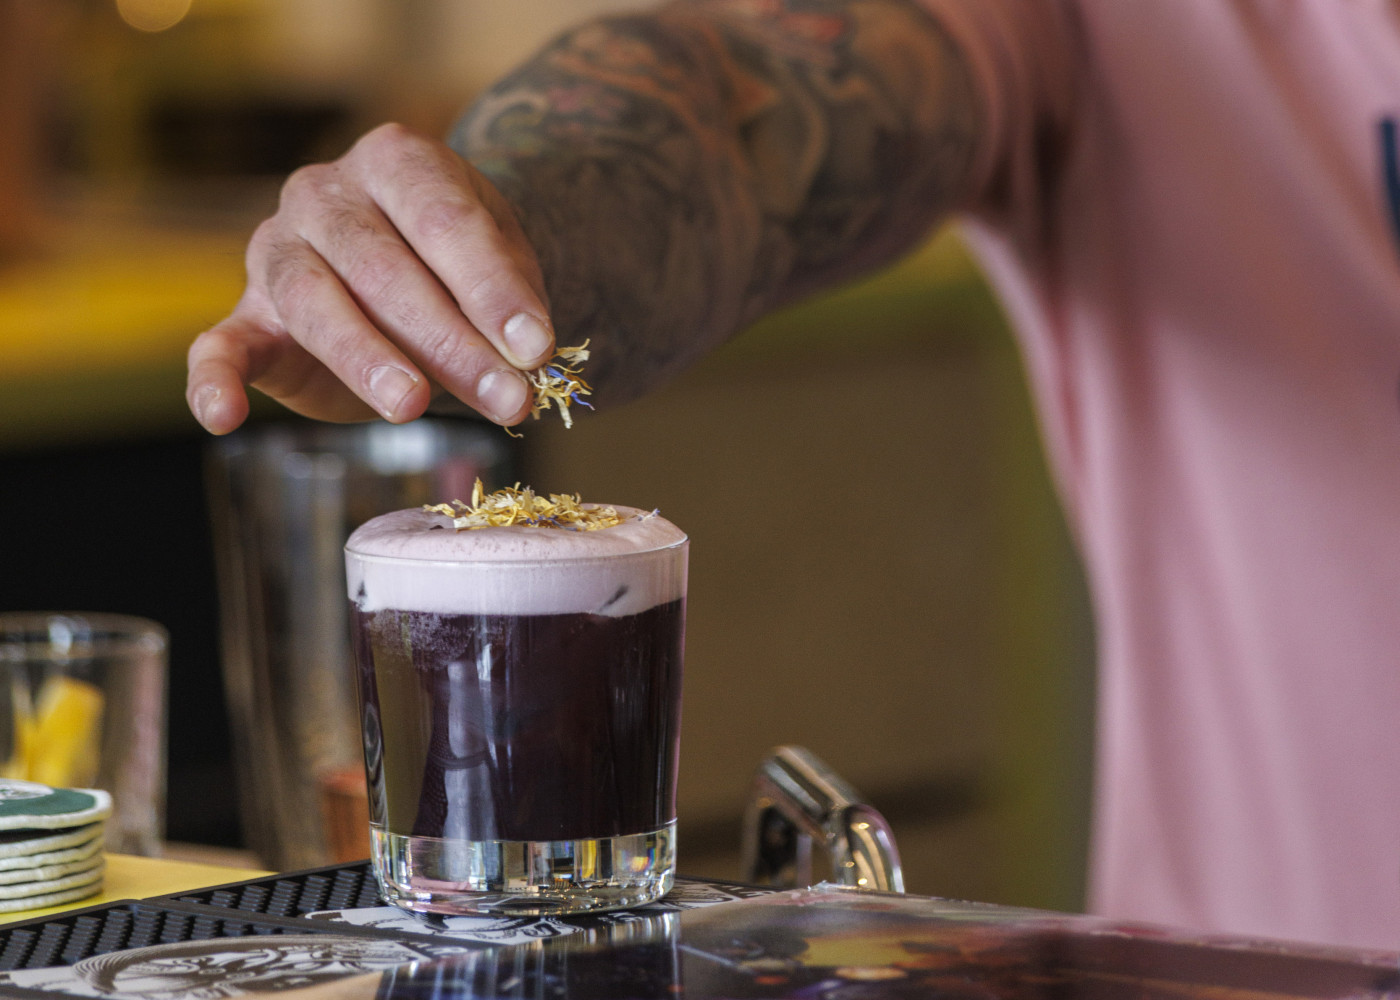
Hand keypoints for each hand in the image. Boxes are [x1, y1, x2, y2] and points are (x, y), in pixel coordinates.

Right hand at [186, 123, 553, 433]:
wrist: (418, 273)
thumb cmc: (464, 266)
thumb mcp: (504, 266)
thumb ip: (508, 302)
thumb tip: (527, 358)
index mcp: (395, 160)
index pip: (444, 221)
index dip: (492, 289)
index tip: (536, 348)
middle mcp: (324, 194)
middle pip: (383, 268)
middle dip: (451, 341)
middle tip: (506, 399)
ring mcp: (277, 251)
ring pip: (314, 302)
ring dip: (367, 359)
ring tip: (414, 406)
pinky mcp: (248, 316)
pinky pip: (217, 346)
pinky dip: (214, 381)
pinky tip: (223, 416)